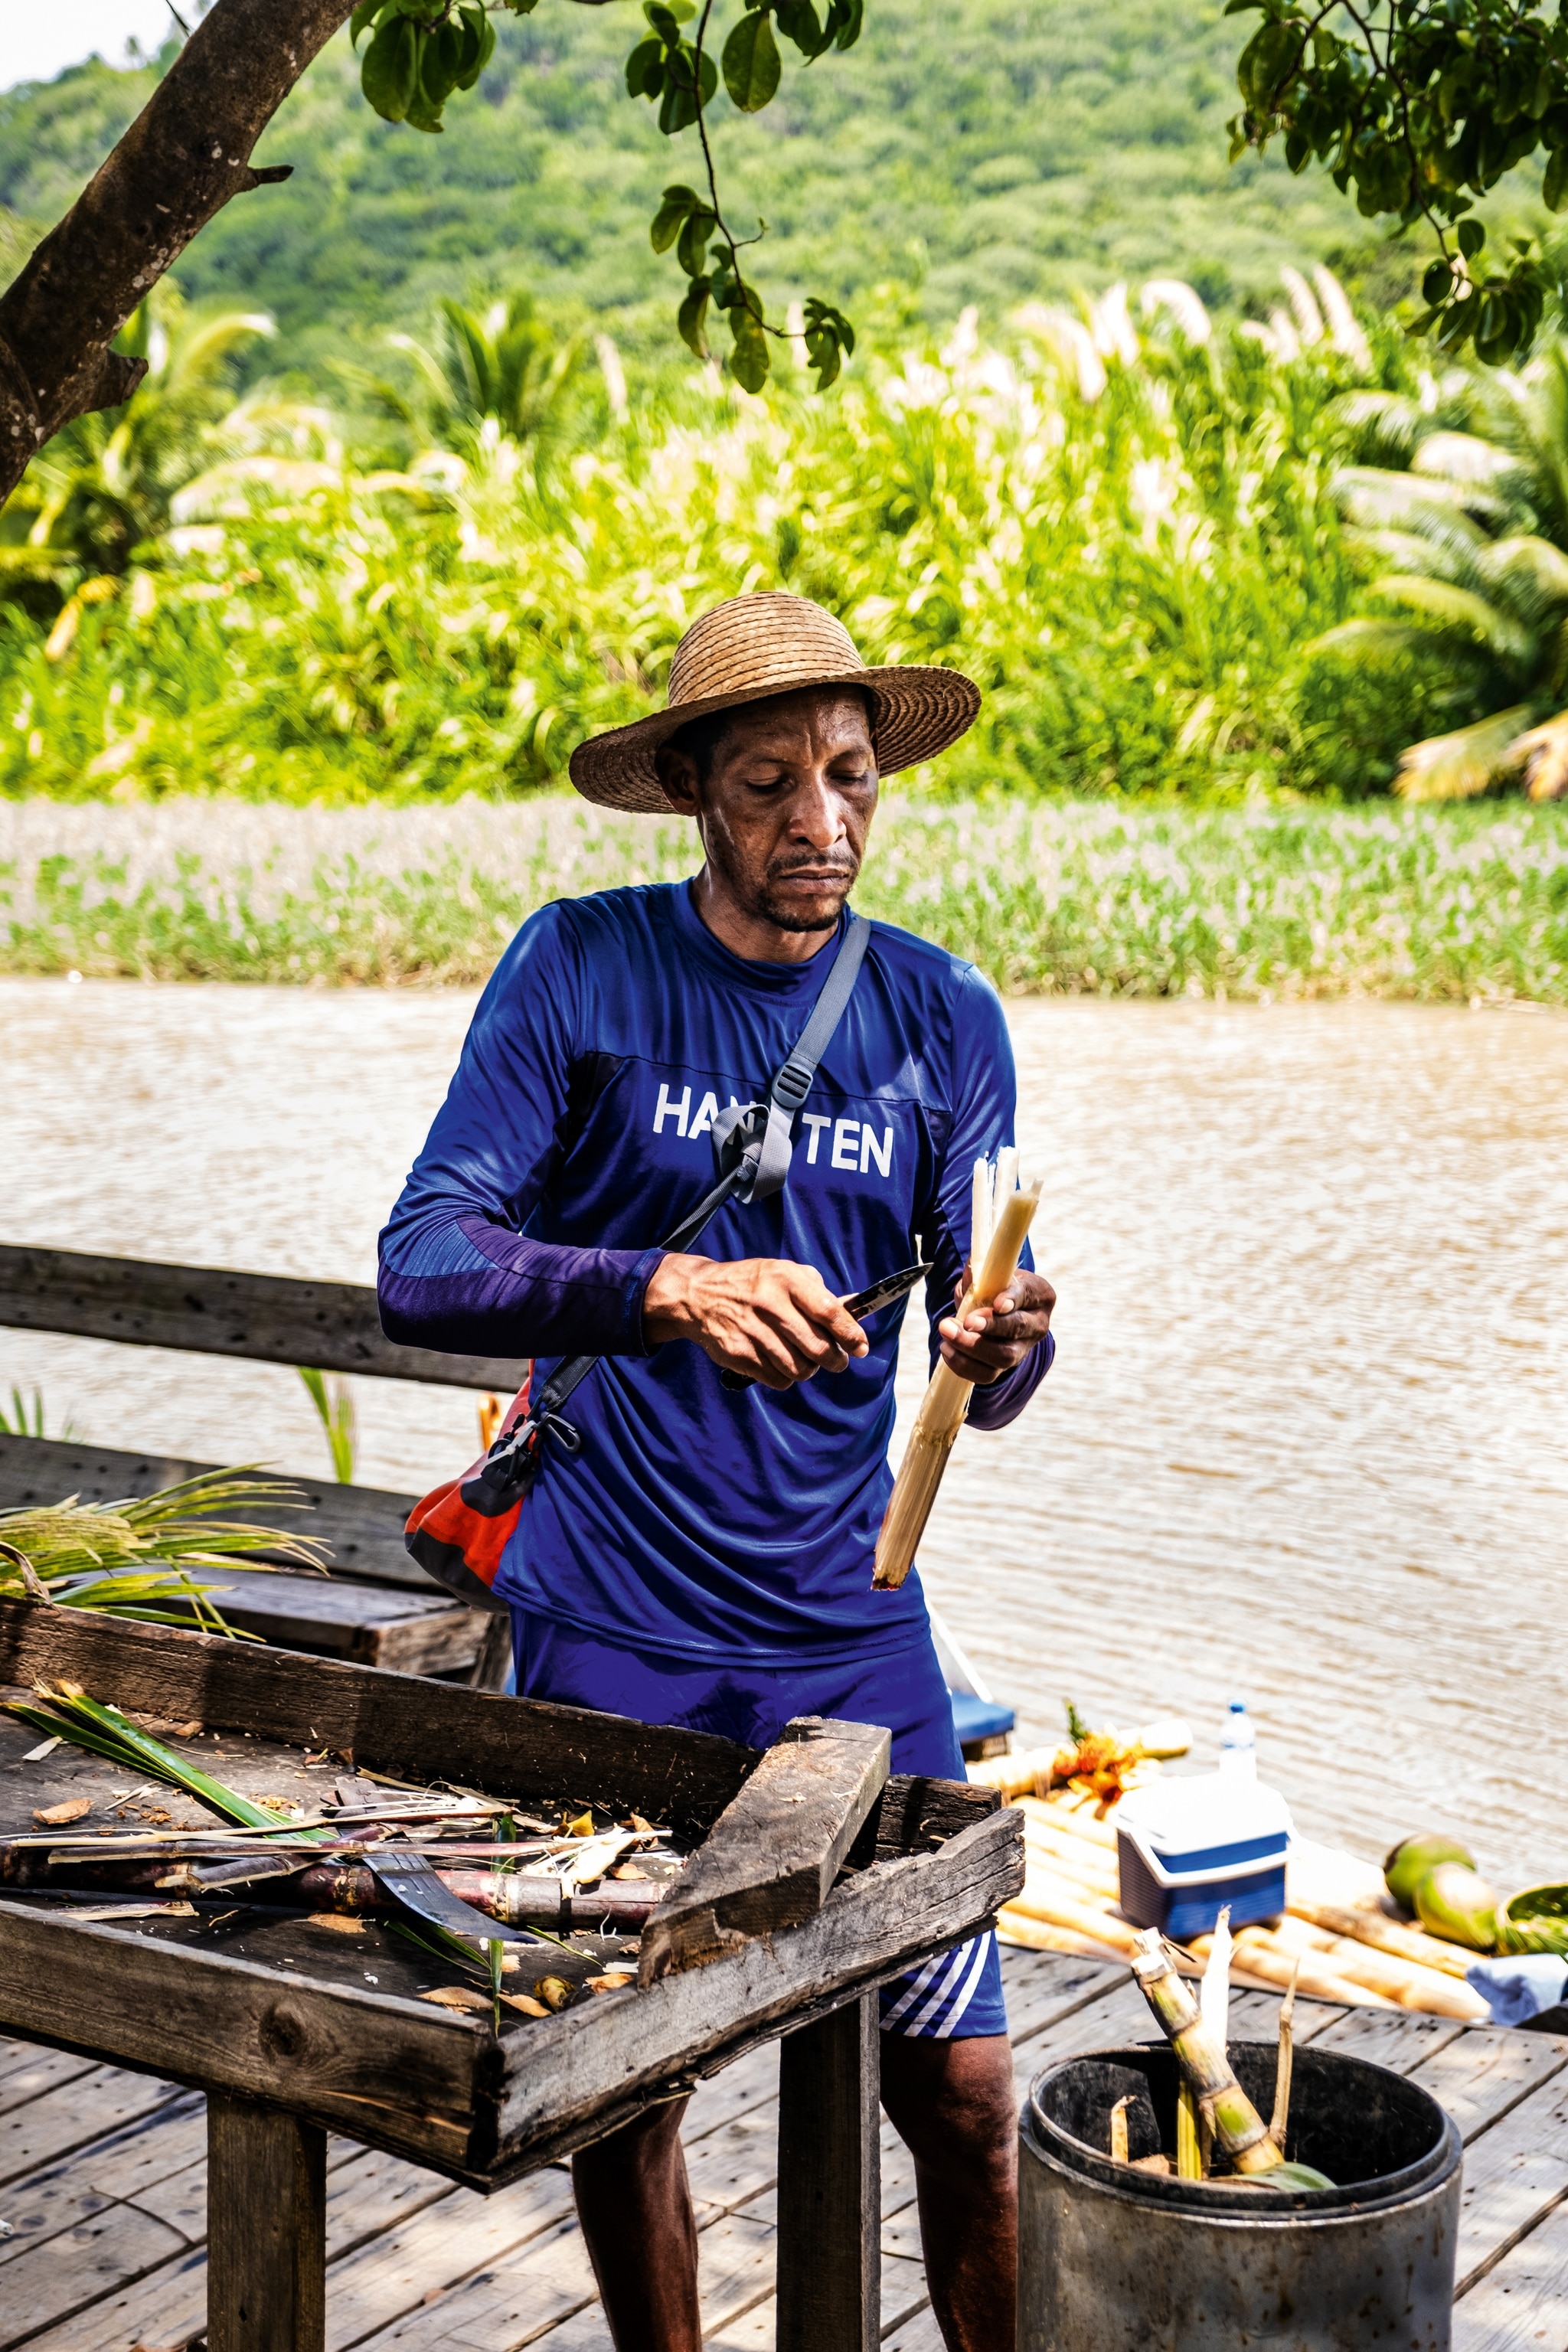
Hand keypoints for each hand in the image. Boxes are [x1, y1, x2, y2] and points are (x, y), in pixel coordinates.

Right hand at [643, 1253, 869, 1391]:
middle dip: (835, 1360)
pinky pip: (777, 1379)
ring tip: (804, 1360)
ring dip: (809, 1370)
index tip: (861, 1347)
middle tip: (837, 1361)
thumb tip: (852, 1312)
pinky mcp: (738, 1354)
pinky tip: (779, 1363)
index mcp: (786, 1280)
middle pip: (818, 1348)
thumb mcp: (784, 1273)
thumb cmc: (752, 1284)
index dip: (850, 1333)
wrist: (698, 1295)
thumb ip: (818, 1292)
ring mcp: (752, 1331)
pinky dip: (785, 1377)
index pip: (828, 1311)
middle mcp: (770, 1305)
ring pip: (799, 1369)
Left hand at [939, 1265, 1055, 1385]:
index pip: (1027, 1295)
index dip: (1012, 1299)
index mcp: (1039, 1294)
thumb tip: (972, 1272)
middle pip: (1017, 1329)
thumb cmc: (994, 1288)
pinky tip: (947, 1349)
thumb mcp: (989, 1275)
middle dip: (989, 1326)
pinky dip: (963, 1364)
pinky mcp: (1005, 1368)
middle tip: (965, 1321)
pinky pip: (986, 1374)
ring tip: (947, 1333)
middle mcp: (1037, 1324)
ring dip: (971, 1346)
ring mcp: (1023, 1349)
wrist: (994, 1311)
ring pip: (1003, 1356)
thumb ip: (980, 1273)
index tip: (997, 1304)